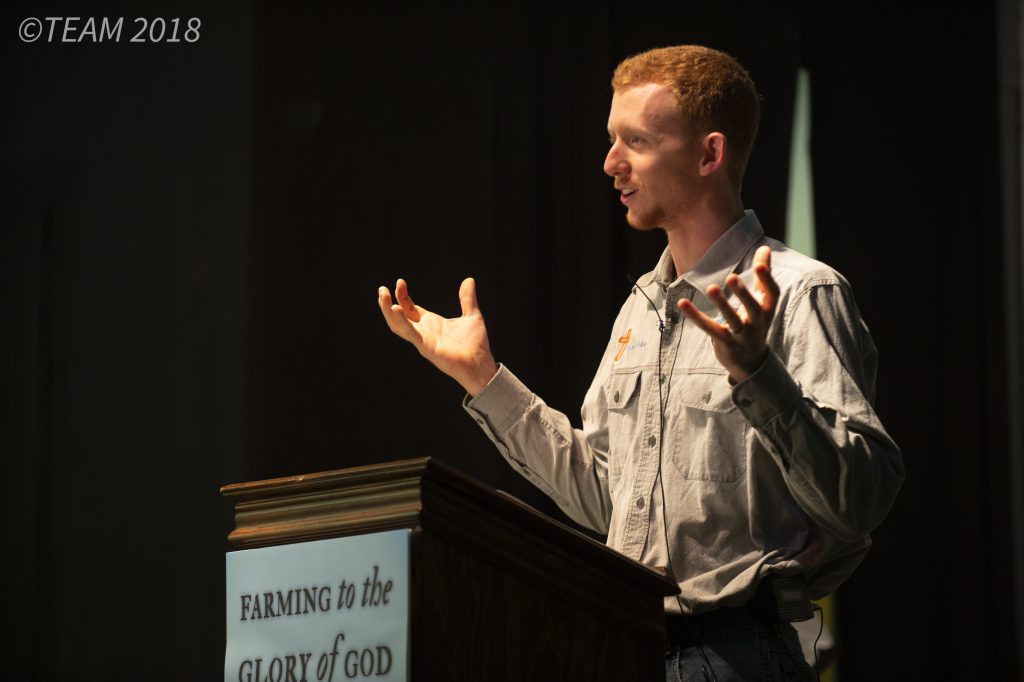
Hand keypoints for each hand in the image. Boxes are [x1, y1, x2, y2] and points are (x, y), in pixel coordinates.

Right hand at [378, 277, 498, 395]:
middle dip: (387, 303)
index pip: (409, 307)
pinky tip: (396, 309)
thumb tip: (469, 279)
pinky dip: (402, 322)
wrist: (481, 365)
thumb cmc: (475, 345)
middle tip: (381, 289)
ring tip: (383, 296)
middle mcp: (423, 332)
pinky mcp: (426, 348)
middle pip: (398, 316)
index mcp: (430, 323)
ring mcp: (423, 340)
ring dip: (388, 311)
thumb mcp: (472, 316)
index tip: (400, 282)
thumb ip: (467, 299)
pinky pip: (410, 334)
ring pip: (398, 326)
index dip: (402, 295)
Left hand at [676, 246, 779, 382]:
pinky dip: (696, 316)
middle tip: (732, 277)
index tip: (760, 264)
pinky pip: (710, 328)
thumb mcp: (762, 301)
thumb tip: (765, 248)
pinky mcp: (725, 343)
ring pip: (732, 319)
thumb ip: (762, 275)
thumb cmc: (755, 323)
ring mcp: (742, 335)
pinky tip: (683, 303)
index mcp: (767, 309)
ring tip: (711, 288)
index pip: (772, 293)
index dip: (767, 279)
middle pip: (753, 307)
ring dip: (722, 304)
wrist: (751, 362)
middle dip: (743, 293)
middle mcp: (757, 322)